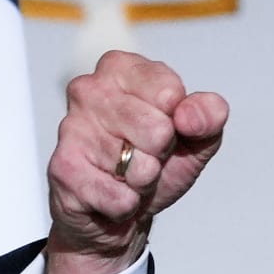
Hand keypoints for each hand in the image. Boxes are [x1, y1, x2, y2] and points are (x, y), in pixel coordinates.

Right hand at [44, 51, 228, 273]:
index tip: (169, 127)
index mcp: (123, 68)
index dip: (181, 122)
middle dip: (162, 153)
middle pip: (157, 130)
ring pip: (139, 166)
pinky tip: (112, 192)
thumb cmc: (158, 160)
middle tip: (148, 155)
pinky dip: (127, 203)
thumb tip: (189, 116)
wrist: (125, 206)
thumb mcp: (198, 135)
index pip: (170, 93)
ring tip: (128, 173)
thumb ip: (210, 114)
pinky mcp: (62, 168)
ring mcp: (72, 127)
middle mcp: (90, 89)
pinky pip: (119, 196)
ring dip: (144, 180)